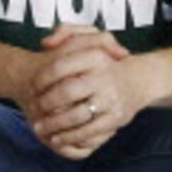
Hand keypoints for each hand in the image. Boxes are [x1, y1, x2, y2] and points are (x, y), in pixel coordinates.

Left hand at [25, 27, 144, 160]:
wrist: (138, 81)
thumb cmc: (104, 61)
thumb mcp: (90, 39)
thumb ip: (66, 32)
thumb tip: (46, 44)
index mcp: (96, 56)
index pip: (61, 66)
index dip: (42, 78)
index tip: (32, 86)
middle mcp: (106, 77)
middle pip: (67, 92)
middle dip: (46, 102)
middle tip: (34, 108)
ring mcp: (112, 99)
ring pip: (77, 115)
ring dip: (54, 124)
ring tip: (39, 128)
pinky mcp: (116, 118)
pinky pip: (89, 131)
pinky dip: (70, 136)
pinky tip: (56, 139)